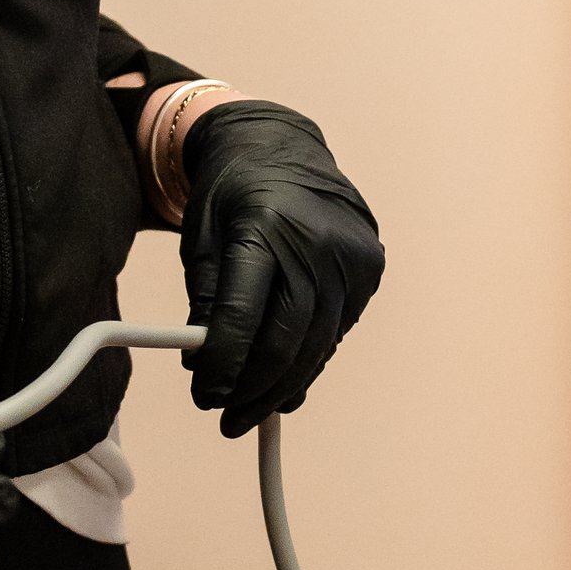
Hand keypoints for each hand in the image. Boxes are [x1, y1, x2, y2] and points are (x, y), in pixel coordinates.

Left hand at [178, 99, 383, 435]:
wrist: (282, 149)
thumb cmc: (231, 197)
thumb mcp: (200, 241)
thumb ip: (204, 302)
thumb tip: (206, 367)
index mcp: (263, 225)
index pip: (243, 314)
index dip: (224, 365)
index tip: (206, 397)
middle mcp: (315, 241)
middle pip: (287, 339)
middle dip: (255, 390)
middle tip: (228, 420)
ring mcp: (350, 256)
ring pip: (317, 345)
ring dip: (283, 386)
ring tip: (251, 411)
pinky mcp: (369, 270)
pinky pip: (335, 331)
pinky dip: (308, 358)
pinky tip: (284, 379)